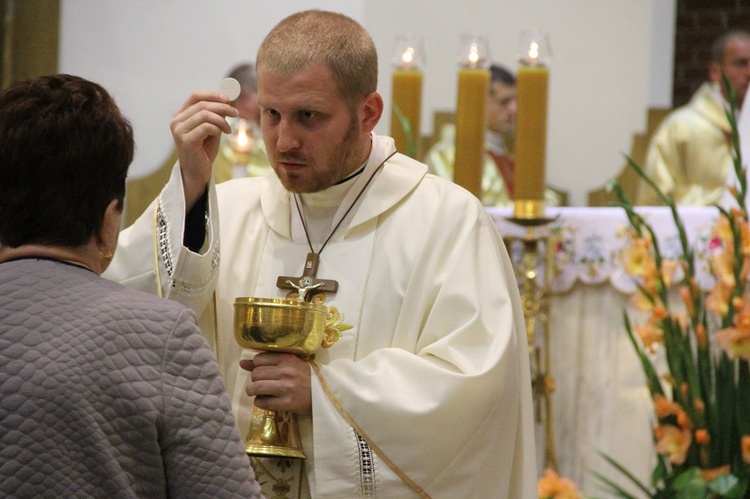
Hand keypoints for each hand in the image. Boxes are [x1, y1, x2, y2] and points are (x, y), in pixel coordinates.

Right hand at [170, 91, 238, 210]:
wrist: (198, 172)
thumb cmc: (204, 150)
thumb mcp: (212, 128)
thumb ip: (216, 115)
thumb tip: (228, 99)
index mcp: (181, 115)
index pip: (195, 96)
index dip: (213, 94)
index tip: (228, 98)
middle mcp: (177, 121)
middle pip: (202, 105)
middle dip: (223, 107)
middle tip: (236, 113)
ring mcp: (179, 131)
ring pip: (204, 114)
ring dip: (222, 120)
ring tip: (229, 129)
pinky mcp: (185, 141)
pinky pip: (206, 127)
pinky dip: (218, 128)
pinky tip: (223, 134)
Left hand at [240, 353, 311, 414]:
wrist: (324, 394)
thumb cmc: (305, 377)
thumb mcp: (290, 364)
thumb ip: (267, 362)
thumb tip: (242, 363)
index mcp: (287, 358)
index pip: (258, 359)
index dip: (257, 367)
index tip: (263, 372)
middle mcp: (286, 371)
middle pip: (255, 374)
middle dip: (254, 380)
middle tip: (261, 384)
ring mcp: (287, 387)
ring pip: (256, 387)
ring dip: (253, 391)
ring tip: (258, 393)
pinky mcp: (287, 403)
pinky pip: (262, 402)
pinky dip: (260, 403)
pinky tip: (266, 401)